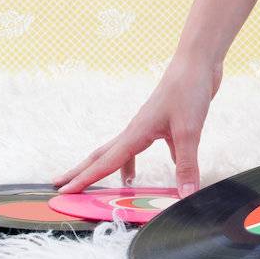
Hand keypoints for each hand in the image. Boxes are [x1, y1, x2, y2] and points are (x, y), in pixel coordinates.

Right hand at [52, 55, 223, 199]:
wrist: (198, 62)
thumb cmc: (188, 90)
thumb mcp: (189, 132)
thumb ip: (185, 165)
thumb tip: (185, 196)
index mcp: (136, 133)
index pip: (105, 162)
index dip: (84, 179)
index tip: (62, 192)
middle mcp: (137, 129)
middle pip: (104, 155)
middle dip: (83, 172)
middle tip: (61, 185)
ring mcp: (149, 125)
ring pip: (125, 151)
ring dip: (114, 168)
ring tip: (113, 186)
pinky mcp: (165, 122)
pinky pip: (148, 146)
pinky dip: (145, 159)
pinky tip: (159, 169)